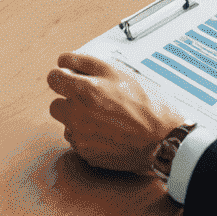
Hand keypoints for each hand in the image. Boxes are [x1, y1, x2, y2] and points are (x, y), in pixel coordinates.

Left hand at [46, 52, 186, 172]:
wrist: (164, 141)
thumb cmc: (147, 106)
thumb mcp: (118, 72)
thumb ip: (85, 63)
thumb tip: (64, 61)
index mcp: (85, 91)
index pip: (52, 78)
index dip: (63, 76)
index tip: (71, 78)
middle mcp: (78, 116)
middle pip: (55, 104)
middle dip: (69, 100)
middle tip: (92, 99)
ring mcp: (81, 137)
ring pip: (67, 124)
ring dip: (77, 119)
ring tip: (104, 117)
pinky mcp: (87, 154)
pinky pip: (77, 141)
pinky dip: (87, 136)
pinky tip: (108, 131)